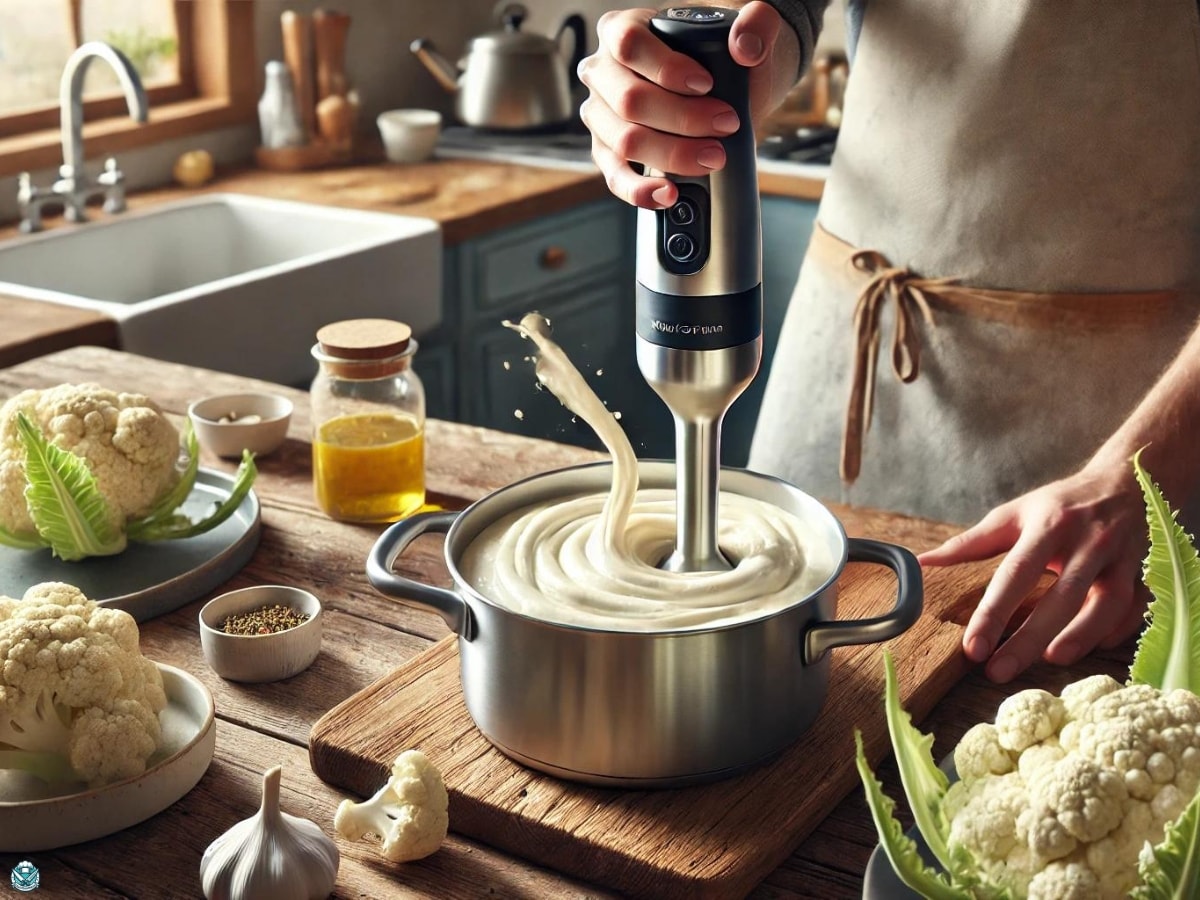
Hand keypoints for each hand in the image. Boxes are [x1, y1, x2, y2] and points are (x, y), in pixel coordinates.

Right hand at [577, 2, 797, 207]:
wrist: (721, 90)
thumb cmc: (722, 57)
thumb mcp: (746, 31)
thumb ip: (757, 23)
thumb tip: (746, 46)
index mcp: (621, 29)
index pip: (629, 45)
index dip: (667, 68)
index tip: (706, 84)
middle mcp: (602, 72)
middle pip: (629, 100)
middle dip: (683, 119)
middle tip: (725, 124)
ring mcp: (600, 114)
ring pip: (625, 140)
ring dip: (672, 154)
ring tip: (713, 157)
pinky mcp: (607, 150)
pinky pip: (615, 176)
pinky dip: (642, 189)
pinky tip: (669, 193)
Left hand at [918, 459, 1149, 682]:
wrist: (1125, 483)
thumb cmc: (1059, 505)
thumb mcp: (1013, 514)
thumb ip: (970, 543)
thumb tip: (922, 563)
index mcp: (1049, 526)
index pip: (1016, 574)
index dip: (994, 613)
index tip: (972, 648)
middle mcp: (1088, 542)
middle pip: (1061, 597)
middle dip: (1029, 638)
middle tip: (998, 671)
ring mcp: (1121, 558)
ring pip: (1105, 605)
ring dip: (1079, 637)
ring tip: (1048, 662)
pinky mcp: (1144, 573)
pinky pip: (1134, 609)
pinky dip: (1114, 632)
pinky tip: (1089, 650)